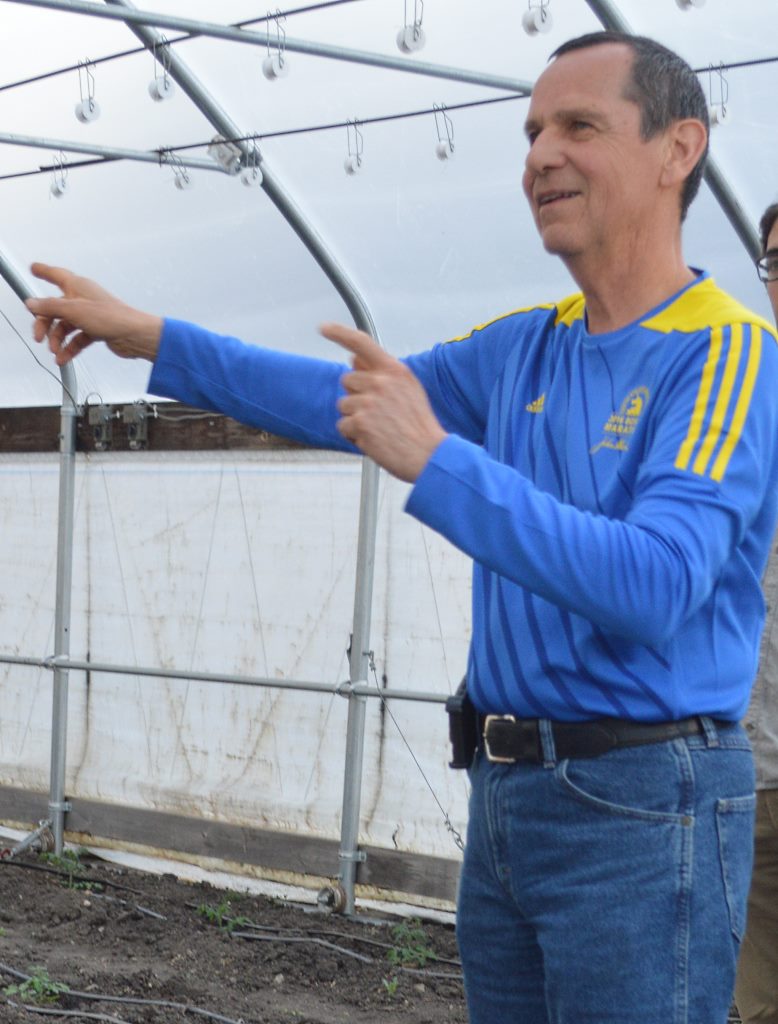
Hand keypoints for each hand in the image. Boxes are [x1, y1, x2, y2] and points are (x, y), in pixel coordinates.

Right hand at [26, 263, 162, 365]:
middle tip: (39, 337)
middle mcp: (83, 299)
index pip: (56, 275)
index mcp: (78, 286)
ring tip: (55, 351)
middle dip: (45, 323)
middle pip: (55, 308)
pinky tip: (63, 357)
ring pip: (65, 326)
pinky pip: (77, 339)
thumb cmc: (111, 317)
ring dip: (57, 339)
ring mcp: (90, 315)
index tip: (34, 268)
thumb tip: (31, 303)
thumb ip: (50, 306)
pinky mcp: (96, 330)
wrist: (134, 336)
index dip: (44, 271)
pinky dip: (69, 348)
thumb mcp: (73, 310)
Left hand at [320, 322, 446, 481]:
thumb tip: (353, 359)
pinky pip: (343, 426)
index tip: (323, 328)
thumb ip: (381, 373)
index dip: (339, 333)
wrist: (429, 455)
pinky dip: (353, 435)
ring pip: (343, 405)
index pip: (362, 343)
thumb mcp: (408, 390)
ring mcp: (369, 401)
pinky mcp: (360, 422)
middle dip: (356, 396)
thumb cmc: (419, 426)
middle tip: (379, 414)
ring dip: (355, 418)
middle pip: (347, 380)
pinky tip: (374, 440)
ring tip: (379, 429)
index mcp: (395, 370)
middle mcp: (381, 381)